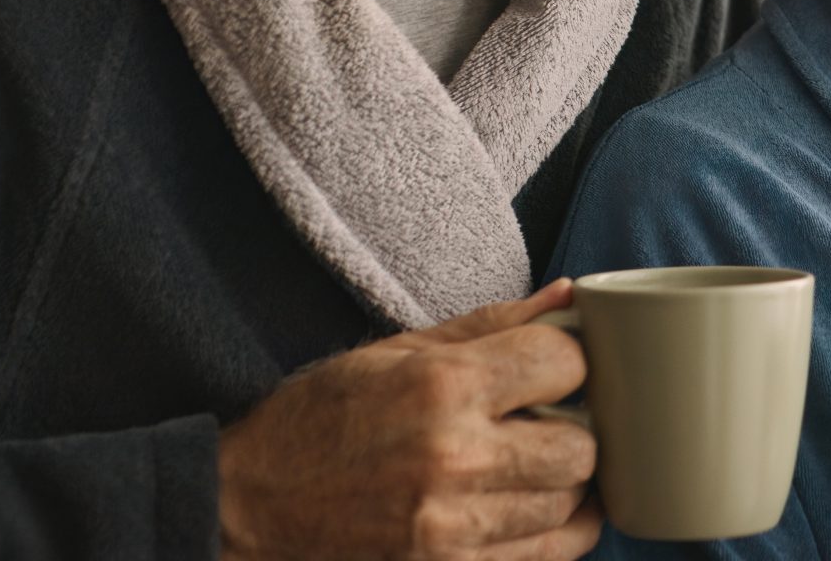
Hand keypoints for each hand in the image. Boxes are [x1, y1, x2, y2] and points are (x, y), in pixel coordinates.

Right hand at [216, 279, 601, 559]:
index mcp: (442, 387)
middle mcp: (454, 458)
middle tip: (546, 421)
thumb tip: (568, 295)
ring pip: (569, 505)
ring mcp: (453, 527)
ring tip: (532, 463)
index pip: (565, 362)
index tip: (549, 367)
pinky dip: (557, 531)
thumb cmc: (322, 418)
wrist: (249, 506)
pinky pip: (549, 555)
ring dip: (562, 482)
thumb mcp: (396, 352)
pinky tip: (532, 506)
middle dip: (574, 427)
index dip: (567, 359)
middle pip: (581, 446)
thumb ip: (491, 325)